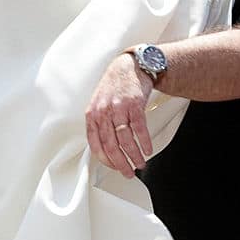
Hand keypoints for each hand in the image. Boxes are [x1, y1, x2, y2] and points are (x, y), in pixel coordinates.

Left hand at [85, 53, 154, 177]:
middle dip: (120, 163)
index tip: (114, 167)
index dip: (105, 159)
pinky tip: (147, 150)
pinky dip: (144, 142)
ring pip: (125, 139)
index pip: (95, 144)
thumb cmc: (114, 87)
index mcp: (92, 115)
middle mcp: (103, 112)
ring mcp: (119, 108)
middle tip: (128, 172)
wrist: (129, 67)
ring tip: (140, 164)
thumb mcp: (99, 104)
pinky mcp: (135, 105)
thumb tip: (104, 148)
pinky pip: (139, 128)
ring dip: (134, 155)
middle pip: (111, 145)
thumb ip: (99, 124)